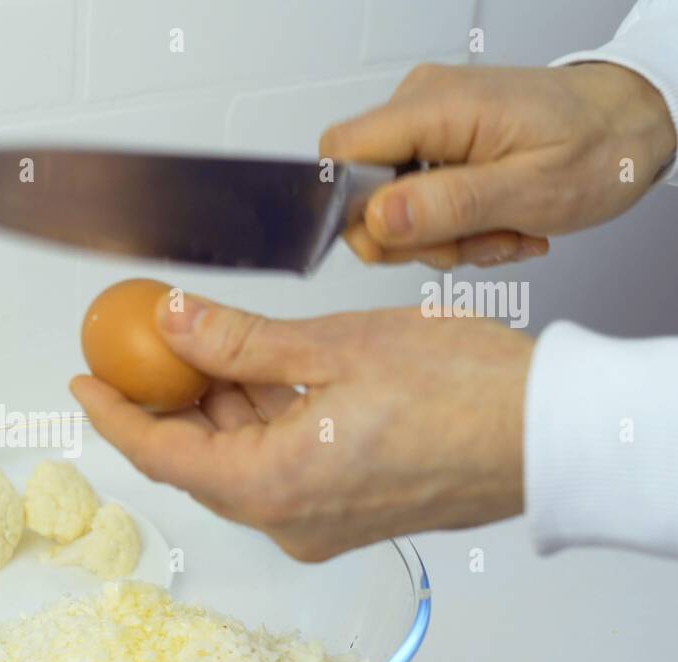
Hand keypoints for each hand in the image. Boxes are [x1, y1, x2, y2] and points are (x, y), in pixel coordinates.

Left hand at [70, 293, 533, 561]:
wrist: (548, 433)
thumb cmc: (462, 393)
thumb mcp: (330, 347)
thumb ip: (236, 342)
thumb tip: (172, 323)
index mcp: (271, 487)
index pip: (159, 455)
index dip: (113, 415)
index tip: (84, 380)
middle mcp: (287, 522)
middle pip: (197, 461)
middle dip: (165, 404)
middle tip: (143, 349)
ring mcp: (319, 524)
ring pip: (239, 463)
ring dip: (216, 410)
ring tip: (201, 347)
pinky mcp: (347, 514)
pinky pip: (279, 470)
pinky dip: (259, 425)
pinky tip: (257, 376)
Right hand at [321, 63, 677, 267]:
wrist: (633, 122)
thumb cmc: (598, 147)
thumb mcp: (529, 190)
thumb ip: (447, 206)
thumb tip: (377, 221)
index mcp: (435, 107)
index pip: (340, 155)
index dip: (357, 210)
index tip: (407, 238)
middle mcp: (421, 105)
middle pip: (363, 191)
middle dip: (414, 237)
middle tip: (473, 245)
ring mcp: (428, 124)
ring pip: (392, 205)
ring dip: (443, 237)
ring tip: (500, 234)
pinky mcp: (438, 142)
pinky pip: (417, 198)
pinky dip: (453, 225)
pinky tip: (496, 223)